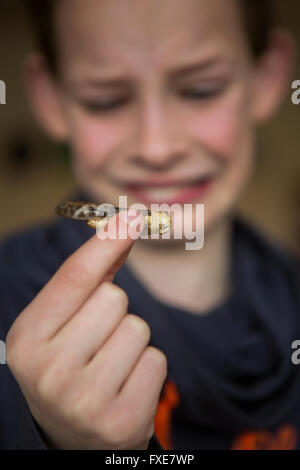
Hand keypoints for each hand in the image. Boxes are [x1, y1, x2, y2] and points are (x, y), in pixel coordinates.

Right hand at [6, 211, 166, 449]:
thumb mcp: (59, 323)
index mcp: (26, 338)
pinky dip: (146, 368)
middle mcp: (49, 371)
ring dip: (131, 343)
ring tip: (109, 368)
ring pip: (138, 329)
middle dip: (113, 313)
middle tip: (96, 343)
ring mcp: (84, 401)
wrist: (72, 434)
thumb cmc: (68, 364)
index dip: (107, 242)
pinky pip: (156, 361)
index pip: (75, 276)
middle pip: (114, 298)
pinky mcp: (122, 422)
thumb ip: (87, 277)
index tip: (134, 218)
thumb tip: (126, 226)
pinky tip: (124, 389)